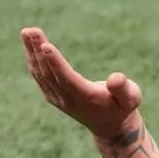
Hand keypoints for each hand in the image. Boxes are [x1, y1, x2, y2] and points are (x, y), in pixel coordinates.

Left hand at [21, 27, 142, 137]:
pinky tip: (29, 46)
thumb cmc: (123, 108)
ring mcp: (58, 98)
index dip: (56, 63)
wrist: (110, 126)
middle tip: (30, 30)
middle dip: (38, 51)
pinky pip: (40, 76)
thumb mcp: (131, 98)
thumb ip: (124, 89)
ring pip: (41, 73)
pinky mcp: (53, 96)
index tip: (45, 45)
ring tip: (27, 32)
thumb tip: (116, 78)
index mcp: (86, 98)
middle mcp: (68, 99)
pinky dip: (33, 60)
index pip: (67, 79)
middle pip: (49, 73)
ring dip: (32, 52)